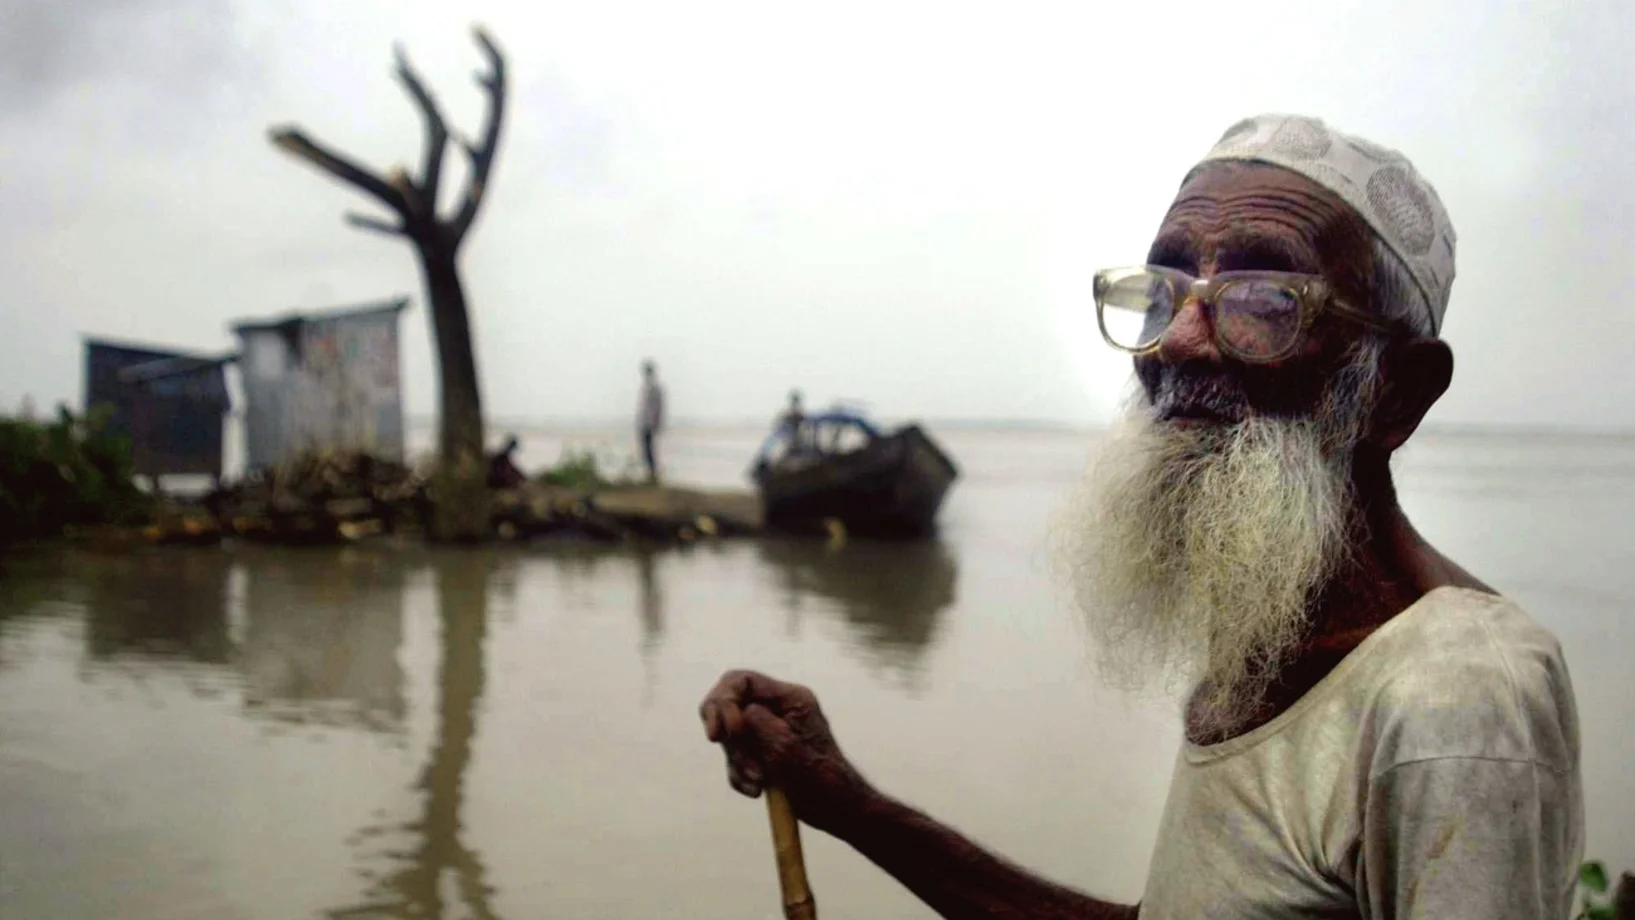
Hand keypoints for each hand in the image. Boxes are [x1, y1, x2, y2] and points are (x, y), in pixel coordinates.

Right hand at [699, 669, 873, 834]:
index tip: (724, 734)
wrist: (836, 809)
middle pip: (730, 707)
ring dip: (738, 762)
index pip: (741, 681)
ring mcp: (769, 730)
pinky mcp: (763, 752)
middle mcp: (778, 708)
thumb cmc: (819, 778)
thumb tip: (737, 713)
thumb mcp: (783, 746)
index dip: (723, 701)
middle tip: (746, 764)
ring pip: (732, 737)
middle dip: (732, 740)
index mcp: (790, 697)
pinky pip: (736, 758)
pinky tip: (756, 791)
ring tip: (759, 782)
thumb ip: (755, 721)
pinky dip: (740, 775)